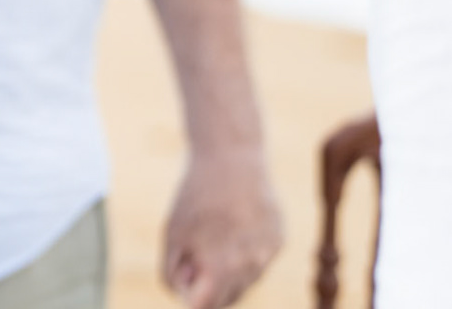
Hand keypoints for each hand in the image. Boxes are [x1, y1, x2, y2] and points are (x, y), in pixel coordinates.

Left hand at [162, 144, 281, 307]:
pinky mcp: (279, 240)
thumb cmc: (195, 197)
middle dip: (208, 287)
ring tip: (214, 235)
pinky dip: (245, 252)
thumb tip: (187, 298)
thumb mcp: (172, 234)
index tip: (185, 279)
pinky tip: (234, 225)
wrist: (232, 157)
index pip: (206, 306)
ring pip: (245, 281)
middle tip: (195, 255)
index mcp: (223, 267)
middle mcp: (252, 266)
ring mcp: (270, 254)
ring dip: (228, 270)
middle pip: (228, 299)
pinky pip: (259, 260)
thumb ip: (173, 273)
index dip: (191, 297)